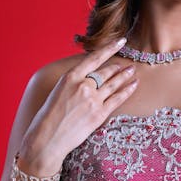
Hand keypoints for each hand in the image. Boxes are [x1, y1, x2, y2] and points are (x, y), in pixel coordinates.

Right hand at [18, 38, 137, 174]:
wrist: (46, 140)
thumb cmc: (47, 118)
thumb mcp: (57, 92)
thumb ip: (73, 84)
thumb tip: (87, 80)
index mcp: (69, 77)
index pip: (94, 58)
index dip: (110, 48)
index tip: (120, 41)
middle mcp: (83, 86)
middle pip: (105, 72)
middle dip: (117, 68)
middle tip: (126, 64)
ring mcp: (93, 100)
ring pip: (114, 84)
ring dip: (125, 76)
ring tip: (132, 71)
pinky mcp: (99, 114)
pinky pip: (117, 99)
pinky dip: (127, 90)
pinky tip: (134, 85)